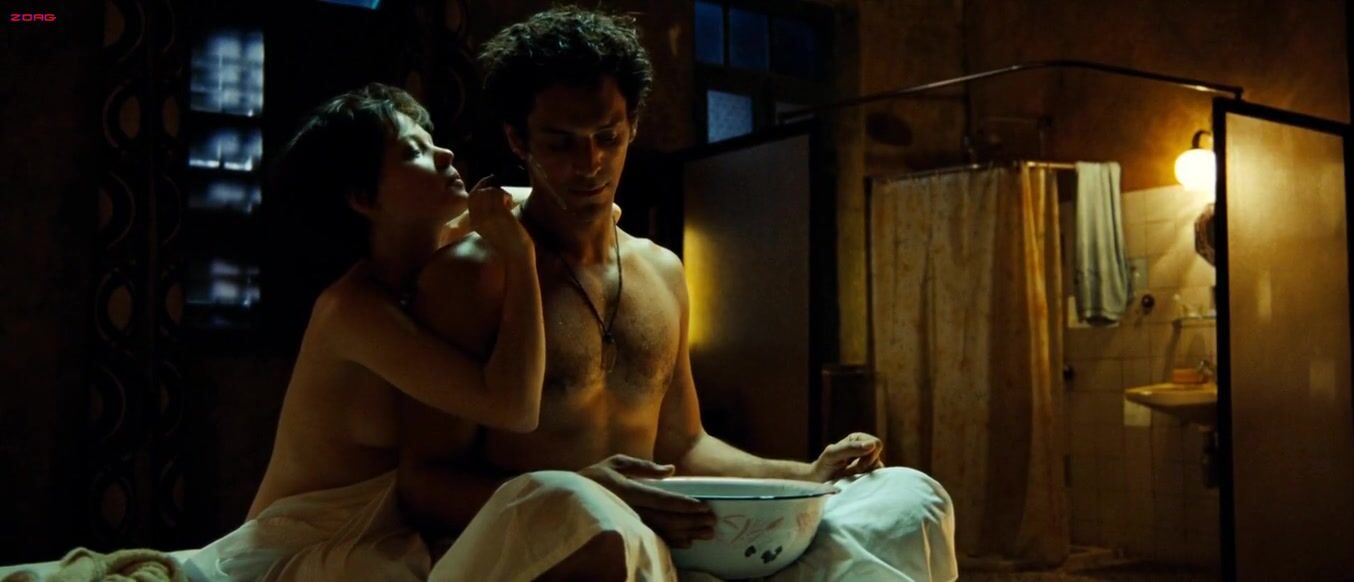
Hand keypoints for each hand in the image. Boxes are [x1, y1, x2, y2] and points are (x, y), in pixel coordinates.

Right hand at [466, 175, 533, 259]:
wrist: (516, 254)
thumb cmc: (508, 240)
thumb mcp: (492, 226)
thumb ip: (487, 211)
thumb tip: (490, 189)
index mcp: (475, 222)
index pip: (472, 196)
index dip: (481, 186)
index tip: (492, 182)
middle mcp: (478, 219)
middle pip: (479, 192)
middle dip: (491, 188)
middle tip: (503, 196)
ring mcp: (488, 217)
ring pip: (490, 191)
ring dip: (501, 193)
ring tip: (507, 204)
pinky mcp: (499, 216)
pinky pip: (499, 195)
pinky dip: (506, 196)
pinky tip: (510, 206)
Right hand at [577, 454, 716, 548]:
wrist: (565, 501)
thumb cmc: (592, 478)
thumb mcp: (615, 464)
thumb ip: (643, 467)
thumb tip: (670, 470)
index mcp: (630, 490)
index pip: (662, 498)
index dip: (683, 503)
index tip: (701, 506)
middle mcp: (631, 509)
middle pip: (667, 517)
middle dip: (691, 520)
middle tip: (711, 522)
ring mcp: (629, 524)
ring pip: (663, 531)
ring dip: (686, 533)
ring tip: (705, 533)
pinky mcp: (627, 533)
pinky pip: (653, 539)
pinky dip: (671, 541)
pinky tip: (686, 542)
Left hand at [809, 432, 883, 481]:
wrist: (819, 482)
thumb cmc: (824, 465)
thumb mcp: (832, 454)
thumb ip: (850, 448)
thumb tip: (872, 445)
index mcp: (857, 439)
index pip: (876, 443)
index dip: (869, 455)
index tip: (857, 464)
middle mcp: (864, 449)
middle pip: (878, 456)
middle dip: (867, 465)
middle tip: (853, 471)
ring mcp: (867, 463)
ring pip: (879, 468)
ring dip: (865, 474)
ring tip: (851, 476)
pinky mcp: (867, 475)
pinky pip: (877, 478)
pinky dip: (867, 481)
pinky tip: (855, 481)